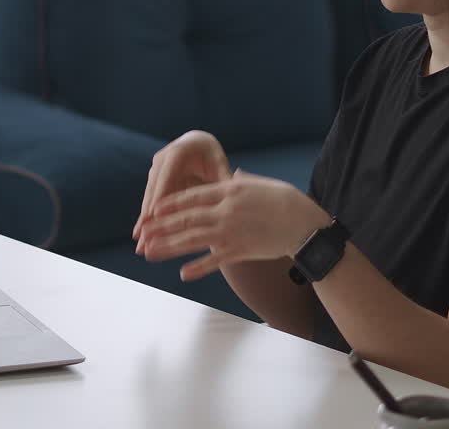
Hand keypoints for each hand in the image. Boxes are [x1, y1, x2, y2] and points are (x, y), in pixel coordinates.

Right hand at [133, 130, 230, 246]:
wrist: (197, 145)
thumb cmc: (212, 155)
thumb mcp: (218, 164)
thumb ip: (224, 178)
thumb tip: (234, 190)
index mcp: (178, 153)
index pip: (167, 179)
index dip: (159, 199)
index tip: (154, 218)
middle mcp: (161, 161)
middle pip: (153, 192)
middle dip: (146, 217)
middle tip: (143, 240)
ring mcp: (155, 172)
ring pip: (149, 201)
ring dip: (144, 223)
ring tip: (140, 246)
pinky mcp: (154, 183)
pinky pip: (150, 204)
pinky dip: (147, 221)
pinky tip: (142, 238)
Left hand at [138, 170, 329, 280]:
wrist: (306, 226)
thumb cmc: (286, 201)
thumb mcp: (261, 183)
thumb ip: (240, 181)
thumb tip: (230, 174)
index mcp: (229, 190)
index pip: (192, 196)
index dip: (169, 204)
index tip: (152, 209)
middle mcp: (226, 211)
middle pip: (186, 219)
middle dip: (161, 227)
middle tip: (142, 234)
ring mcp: (231, 232)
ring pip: (193, 240)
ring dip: (169, 247)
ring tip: (149, 252)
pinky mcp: (240, 251)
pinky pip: (215, 260)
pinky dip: (198, 268)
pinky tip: (182, 274)